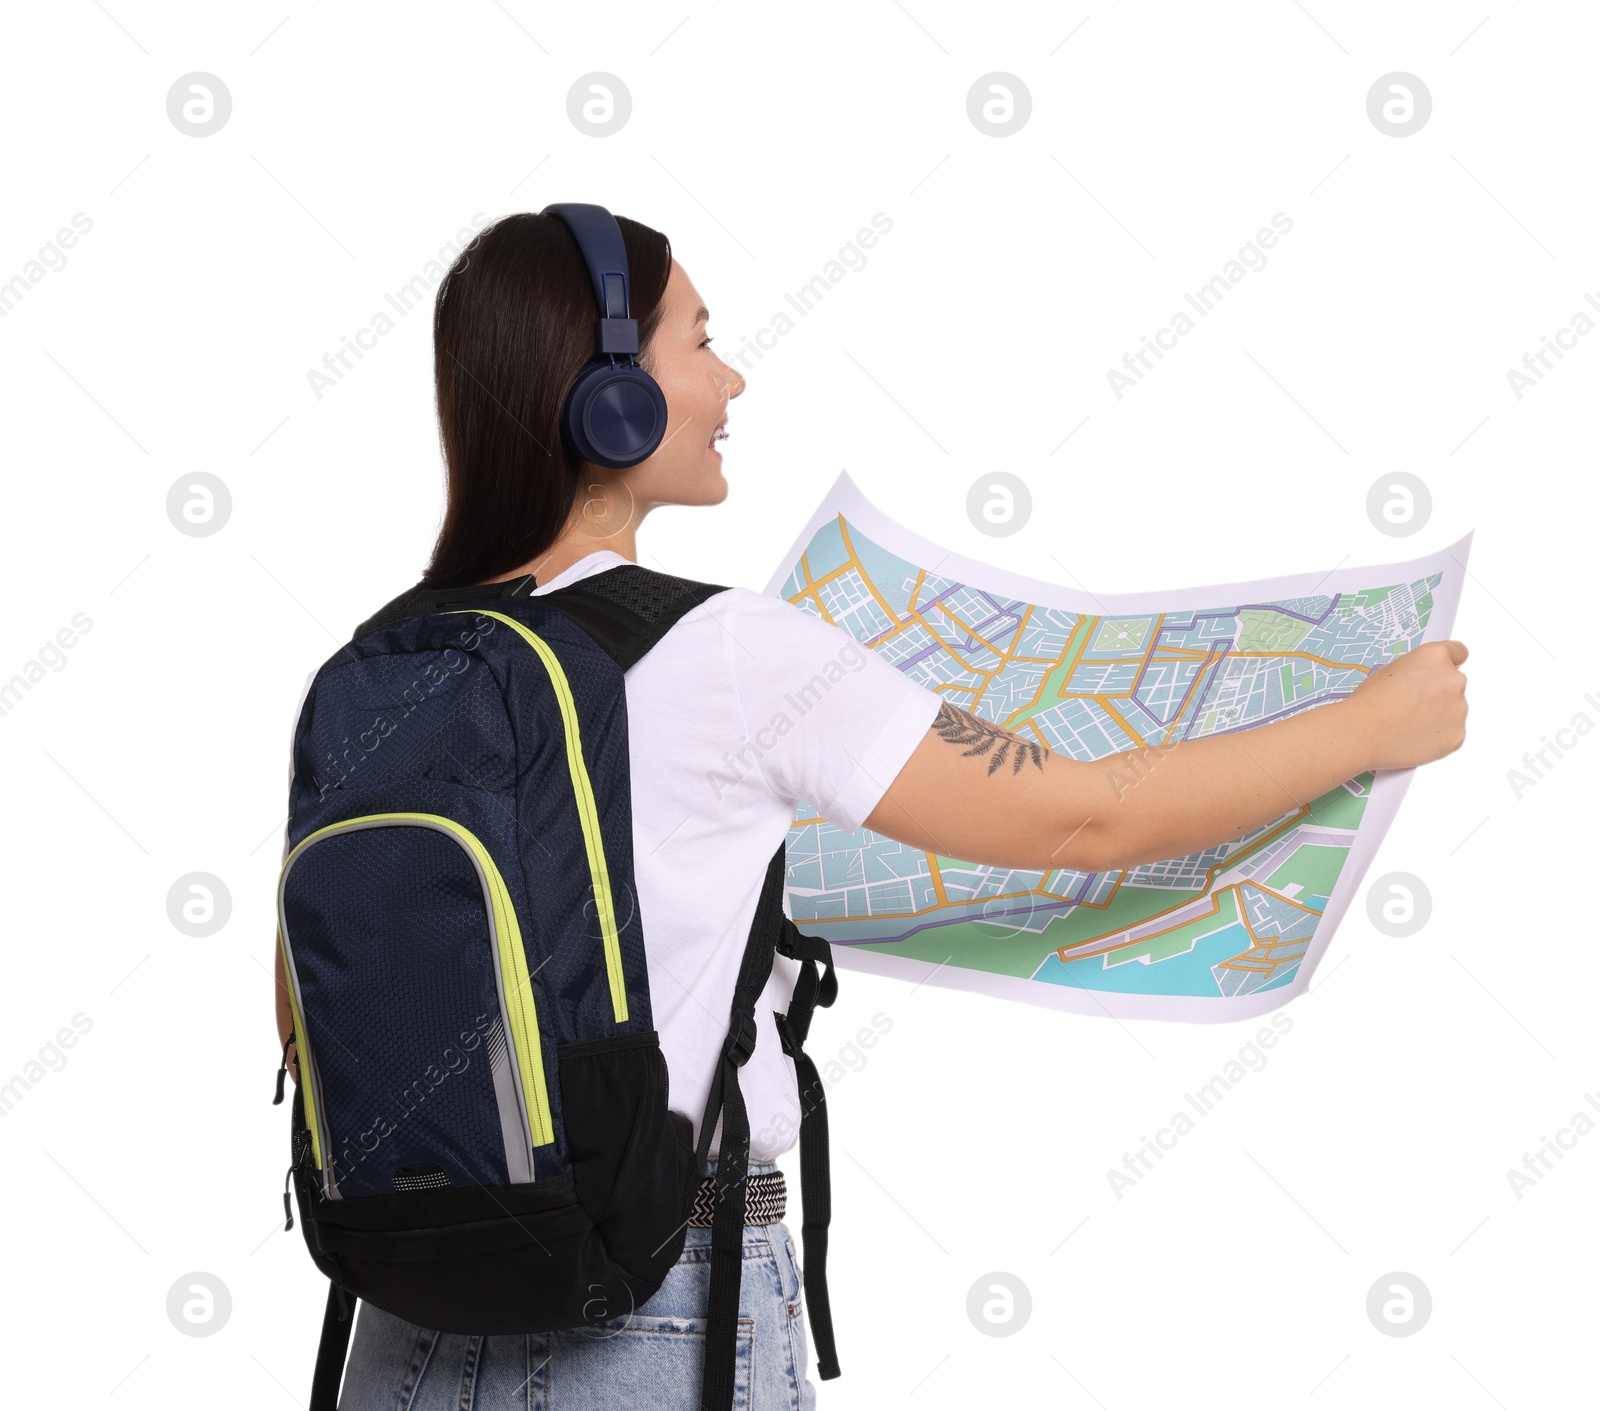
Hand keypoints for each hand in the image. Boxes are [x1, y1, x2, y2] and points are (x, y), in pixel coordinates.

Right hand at [1342, 639, 1468, 769]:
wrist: (1361, 733)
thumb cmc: (1369, 701)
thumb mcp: (1389, 670)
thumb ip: (1417, 671)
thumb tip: (1425, 681)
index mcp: (1435, 657)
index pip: (1458, 652)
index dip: (1448, 662)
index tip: (1439, 673)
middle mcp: (1454, 680)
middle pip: (1454, 684)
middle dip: (1439, 693)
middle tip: (1412, 705)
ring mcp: (1459, 709)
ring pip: (1454, 710)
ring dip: (1438, 715)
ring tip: (1408, 724)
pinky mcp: (1457, 736)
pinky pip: (1452, 733)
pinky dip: (1437, 736)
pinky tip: (1414, 737)